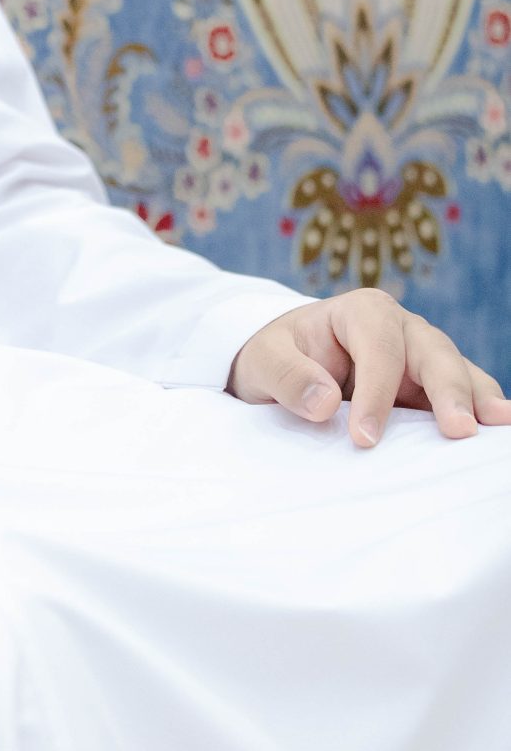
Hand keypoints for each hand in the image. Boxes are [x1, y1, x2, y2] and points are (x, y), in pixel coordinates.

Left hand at [229, 289, 509, 448]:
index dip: (377, 392)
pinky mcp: (432, 388)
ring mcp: (422, 357)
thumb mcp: (263, 361)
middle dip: (448, 389)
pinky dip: (481, 410)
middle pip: (433, 352)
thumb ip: (287, 375)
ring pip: (458, 372)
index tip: (364, 438)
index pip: (379, 349)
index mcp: (361, 312)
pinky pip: (464, 395)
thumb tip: (325, 404)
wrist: (285, 365)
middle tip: (458, 431)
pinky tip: (498, 431)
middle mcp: (401, 329)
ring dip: (477, 399)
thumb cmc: (276, 357)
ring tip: (498, 425)